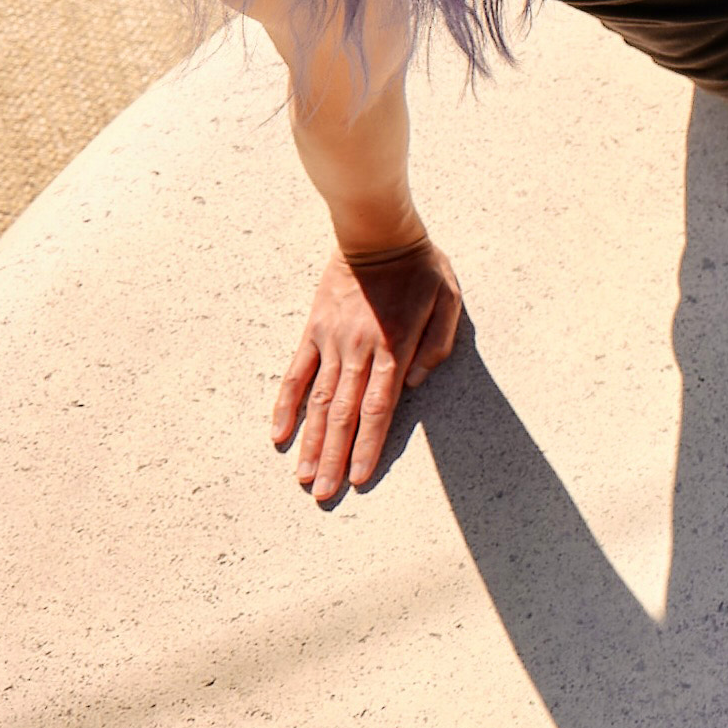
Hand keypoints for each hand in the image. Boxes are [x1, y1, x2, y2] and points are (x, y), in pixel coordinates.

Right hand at [272, 236, 464, 501]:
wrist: (376, 232)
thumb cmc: (421, 268)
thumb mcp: (449, 299)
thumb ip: (438, 343)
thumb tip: (415, 383)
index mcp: (395, 346)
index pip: (380, 408)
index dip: (369, 445)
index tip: (360, 478)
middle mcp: (360, 350)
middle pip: (346, 414)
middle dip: (335, 458)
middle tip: (324, 495)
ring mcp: (332, 342)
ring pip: (319, 401)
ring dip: (311, 442)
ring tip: (304, 478)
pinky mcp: (313, 331)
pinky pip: (295, 374)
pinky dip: (286, 405)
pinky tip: (278, 434)